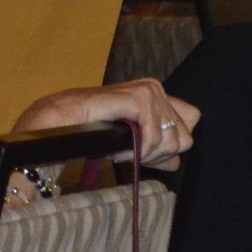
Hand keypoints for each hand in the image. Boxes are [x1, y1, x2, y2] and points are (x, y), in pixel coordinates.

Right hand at [12, 78, 199, 171]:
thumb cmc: (88, 131)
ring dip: (146, 153)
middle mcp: (154, 89)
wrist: (59, 125)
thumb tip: (176, 162)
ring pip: (172, 139)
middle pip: (184, 137)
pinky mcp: (138, 97)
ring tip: (122, 149)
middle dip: (159, 153)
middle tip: (130, 153)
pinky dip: (140, 150)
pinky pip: (156, 136)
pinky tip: (120, 148)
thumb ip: (154, 150)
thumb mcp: (129, 144)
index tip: (146, 154)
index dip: (172, 144)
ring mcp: (148, 91)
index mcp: (155, 95)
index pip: (191, 118)